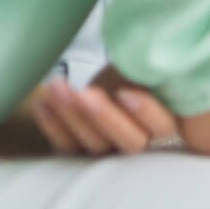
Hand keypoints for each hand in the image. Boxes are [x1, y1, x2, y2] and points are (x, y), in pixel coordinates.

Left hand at [28, 68, 177, 156]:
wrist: (105, 72)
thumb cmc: (133, 64)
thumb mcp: (147, 64)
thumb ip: (156, 68)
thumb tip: (160, 58)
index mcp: (166, 117)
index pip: (162, 126)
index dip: (145, 112)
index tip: (124, 91)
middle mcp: (141, 138)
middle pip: (129, 141)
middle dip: (105, 117)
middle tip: (86, 94)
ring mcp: (110, 148)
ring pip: (95, 144)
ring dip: (74, 115)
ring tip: (57, 87)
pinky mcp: (80, 150)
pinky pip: (67, 145)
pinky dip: (53, 125)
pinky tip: (43, 103)